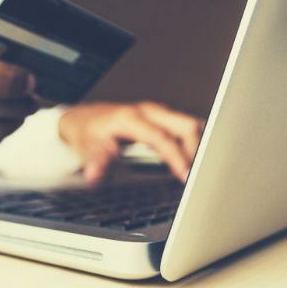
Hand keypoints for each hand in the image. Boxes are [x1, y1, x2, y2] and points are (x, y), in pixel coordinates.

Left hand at [59, 101, 203, 183]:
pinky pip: (186, 129)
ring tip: (203, 171)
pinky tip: (196, 161)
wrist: (83, 119)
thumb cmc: (87, 133)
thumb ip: (95, 161)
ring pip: (190, 125)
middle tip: (200, 176)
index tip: (186, 176)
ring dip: (199, 146)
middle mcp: (148, 111)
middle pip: (186, 125)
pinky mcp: (162, 119)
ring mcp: (157, 113)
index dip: (176, 157)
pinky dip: (194, 144)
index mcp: (131, 118)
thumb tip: (94, 175)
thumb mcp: (86, 148)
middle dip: (197, 150)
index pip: (162, 137)